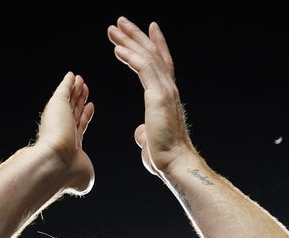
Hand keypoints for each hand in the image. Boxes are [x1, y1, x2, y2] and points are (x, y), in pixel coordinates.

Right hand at [34, 71, 94, 195]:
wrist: (56, 164)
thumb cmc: (69, 174)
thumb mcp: (84, 177)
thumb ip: (85, 174)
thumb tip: (84, 181)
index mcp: (68, 146)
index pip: (78, 127)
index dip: (84, 117)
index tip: (90, 107)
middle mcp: (62, 131)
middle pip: (73, 111)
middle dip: (79, 101)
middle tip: (85, 89)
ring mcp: (59, 117)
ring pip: (70, 100)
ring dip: (76, 90)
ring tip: (81, 80)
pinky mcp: (57, 104)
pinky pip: (64, 89)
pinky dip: (68, 82)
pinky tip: (72, 76)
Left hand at [107, 17, 194, 176]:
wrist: (175, 164)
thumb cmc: (165, 157)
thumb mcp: (151, 140)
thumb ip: (144, 133)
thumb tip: (140, 132)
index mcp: (167, 96)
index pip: (161, 64)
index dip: (155, 44)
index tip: (148, 29)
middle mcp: (168, 88)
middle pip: (152, 54)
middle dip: (135, 36)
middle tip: (120, 22)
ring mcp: (165, 90)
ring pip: (147, 56)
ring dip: (129, 40)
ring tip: (114, 28)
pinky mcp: (158, 96)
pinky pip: (143, 68)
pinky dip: (130, 56)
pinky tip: (118, 49)